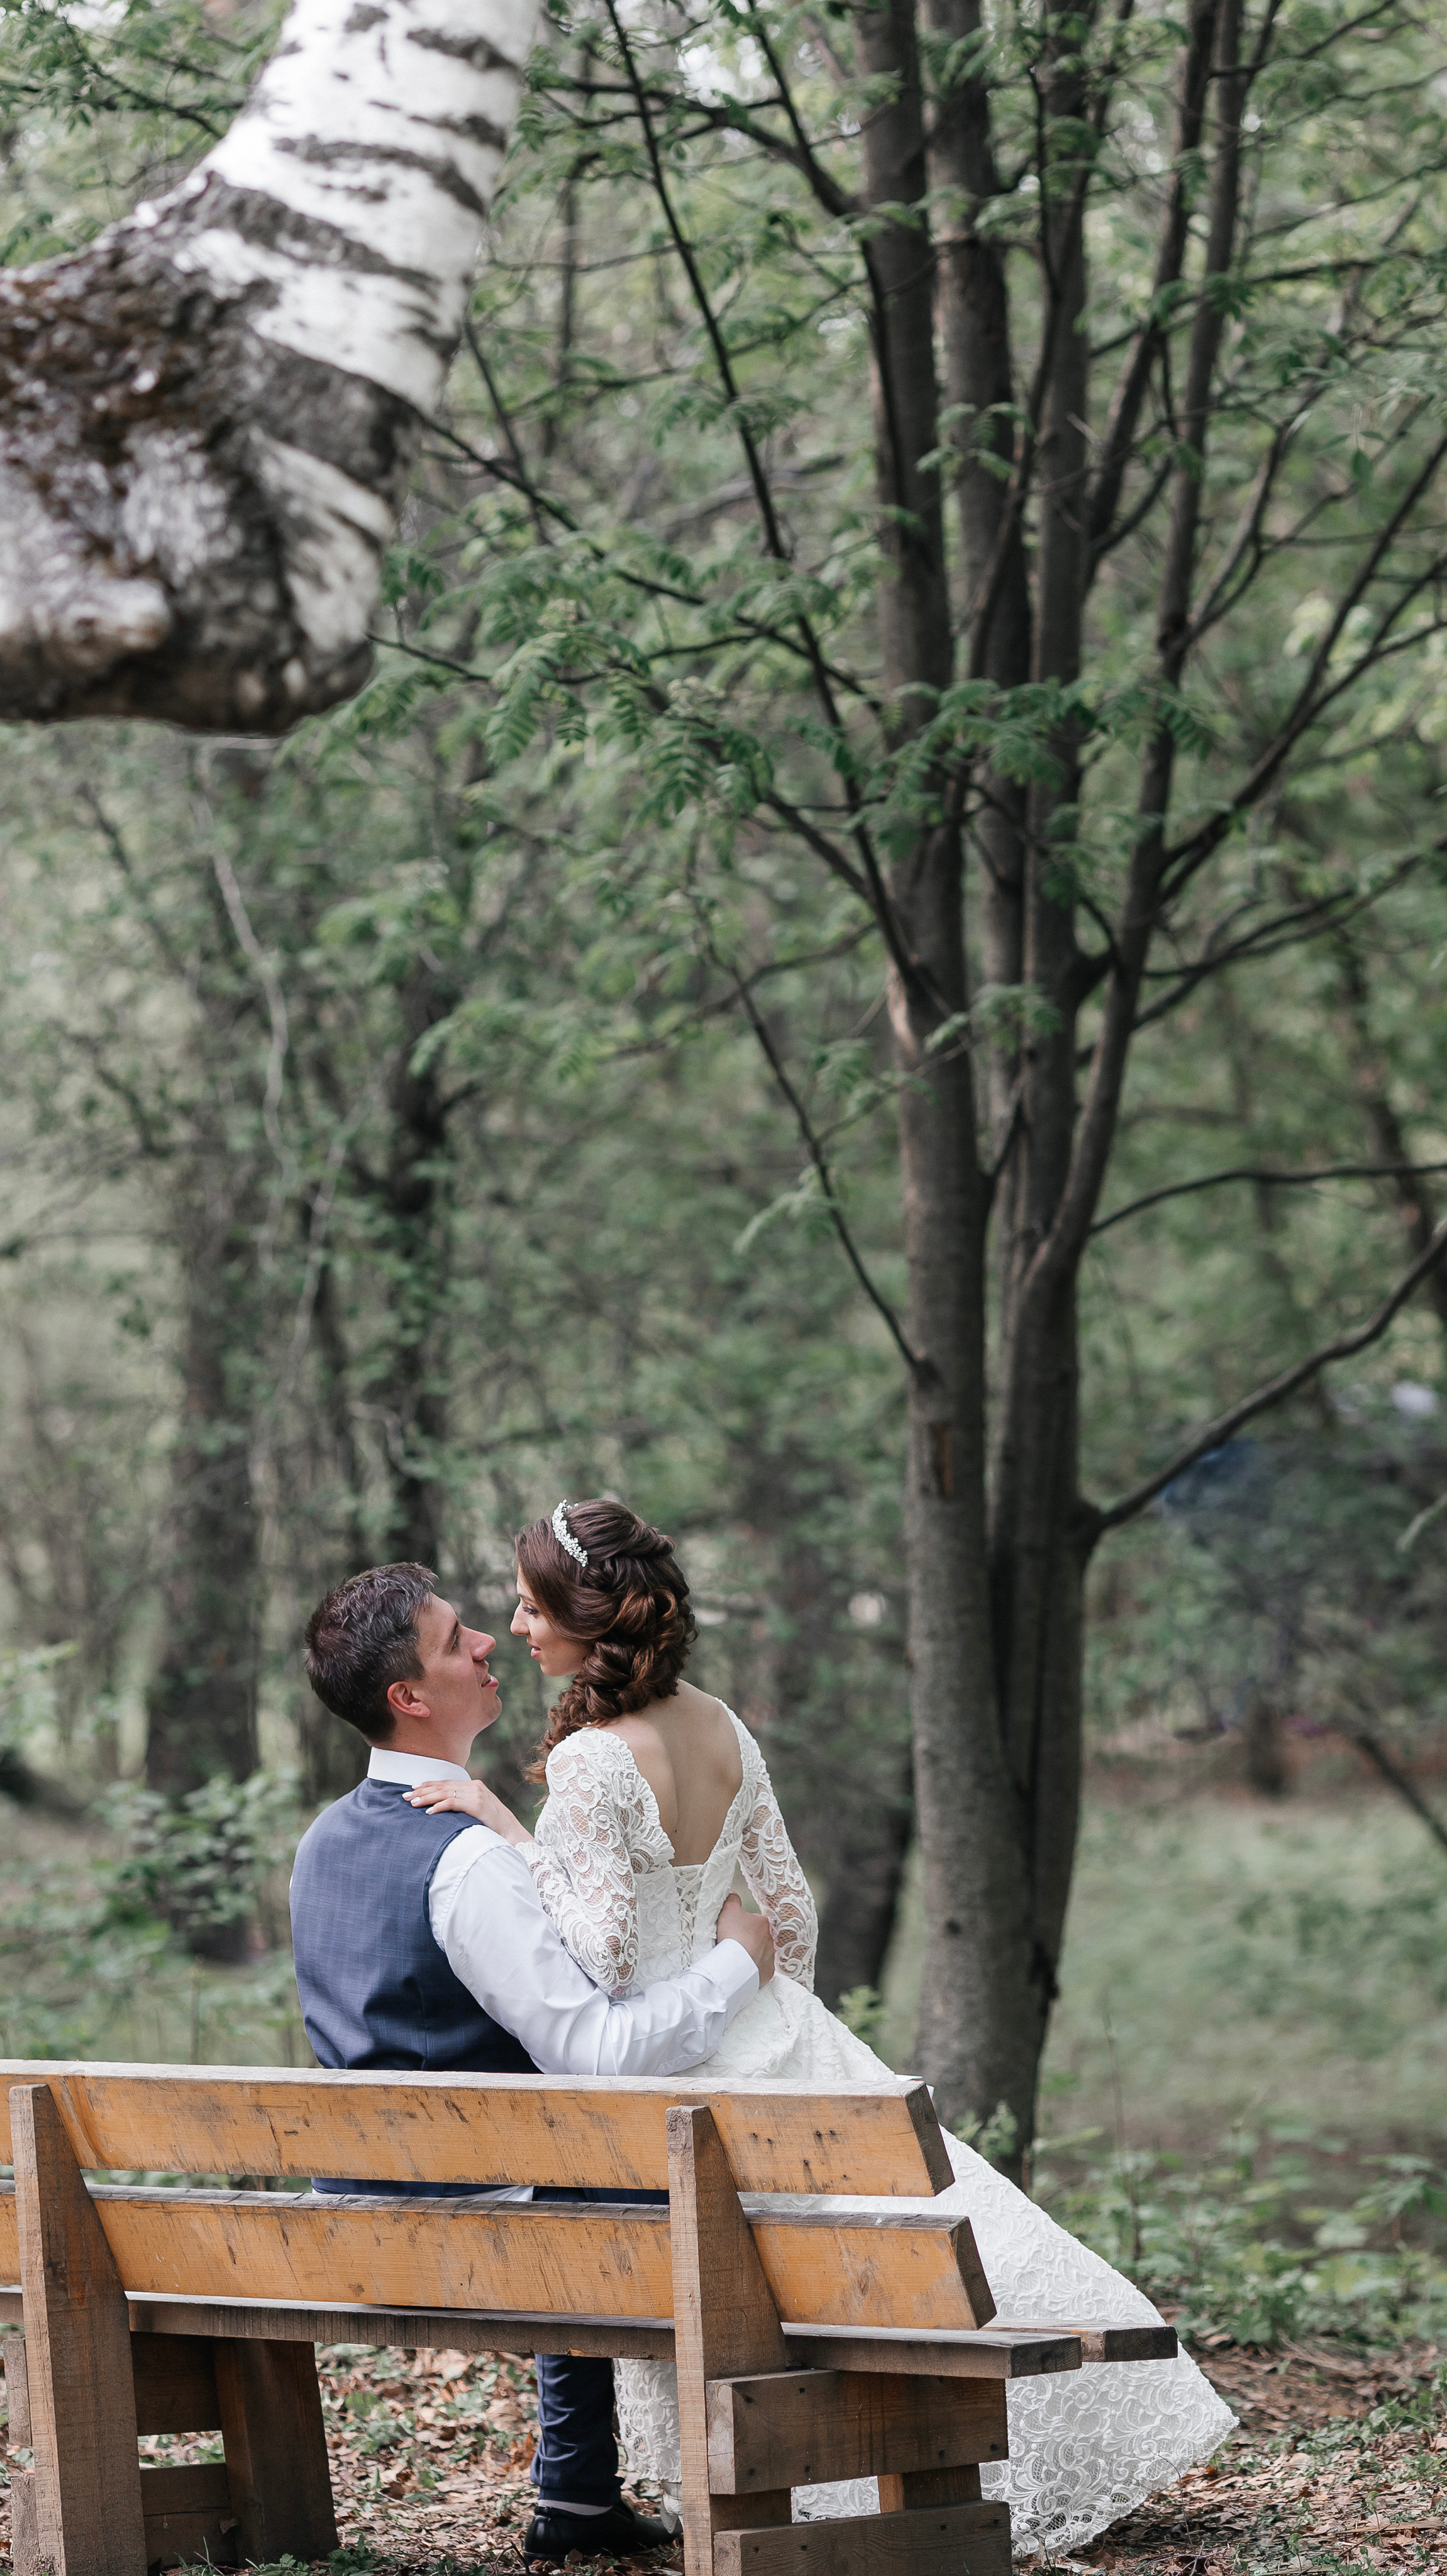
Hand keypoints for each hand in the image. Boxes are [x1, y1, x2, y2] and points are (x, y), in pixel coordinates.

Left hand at [406, 1778, 532, 1847]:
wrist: (511, 1832)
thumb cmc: (493, 1825)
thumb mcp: (477, 1811)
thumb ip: (464, 1805)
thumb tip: (443, 1808)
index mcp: (474, 1786)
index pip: (446, 1783)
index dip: (428, 1785)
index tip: (413, 1789)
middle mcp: (474, 1786)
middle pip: (443, 1786)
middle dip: (422, 1791)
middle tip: (405, 1797)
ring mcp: (476, 1794)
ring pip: (445, 1793)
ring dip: (426, 1798)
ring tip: (413, 1804)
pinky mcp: (476, 1804)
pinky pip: (453, 1803)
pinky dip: (439, 1806)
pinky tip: (428, 1812)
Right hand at [717, 1892, 773, 1985]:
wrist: (734, 1964)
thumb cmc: (732, 1936)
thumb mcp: (728, 1910)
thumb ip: (732, 1900)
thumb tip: (734, 1895)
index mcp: (763, 1923)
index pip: (755, 1920)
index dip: (743, 1925)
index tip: (735, 1930)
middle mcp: (770, 1939)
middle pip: (759, 1937)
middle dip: (749, 1940)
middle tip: (735, 1945)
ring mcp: (770, 1957)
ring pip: (761, 1953)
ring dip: (752, 1954)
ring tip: (738, 1958)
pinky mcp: (768, 1972)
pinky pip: (761, 1968)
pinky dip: (754, 1968)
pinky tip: (743, 1968)